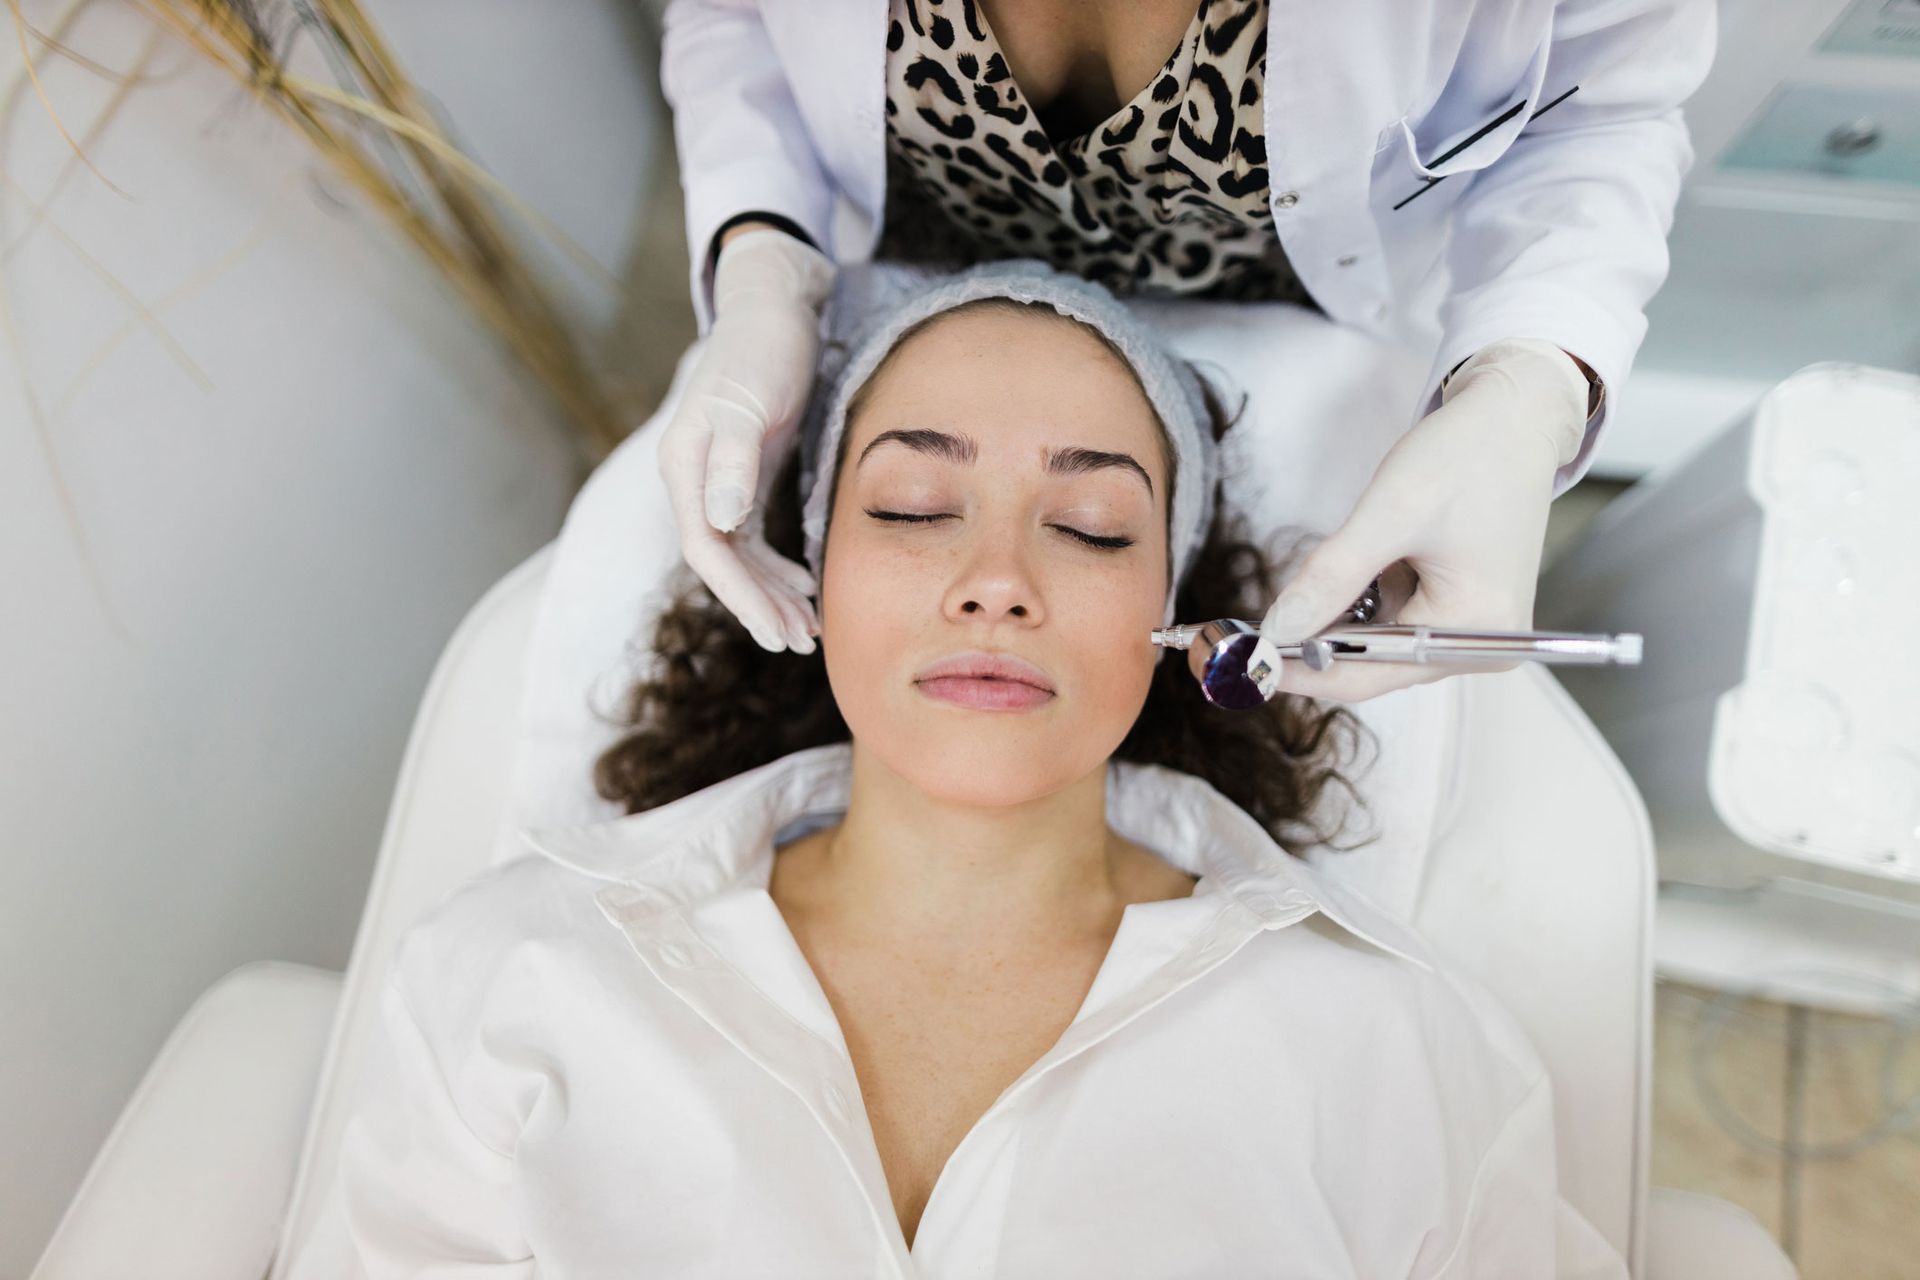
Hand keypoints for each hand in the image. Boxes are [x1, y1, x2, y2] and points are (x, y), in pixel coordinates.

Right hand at [657, 228, 835, 652]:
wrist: (775, 308)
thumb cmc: (763, 349)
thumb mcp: (749, 402)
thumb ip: (732, 460)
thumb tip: (721, 523)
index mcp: (684, 467)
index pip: (707, 551)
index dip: (741, 597)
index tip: (776, 630)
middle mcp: (693, 480)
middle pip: (723, 563)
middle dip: (760, 607)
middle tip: (801, 644)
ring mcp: (717, 480)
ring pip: (739, 556)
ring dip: (771, 594)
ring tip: (808, 629)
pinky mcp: (743, 474)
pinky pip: (753, 537)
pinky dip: (777, 566)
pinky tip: (806, 584)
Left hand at [1246, 337, 1591, 701]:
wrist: (1514, 417)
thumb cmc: (1465, 455)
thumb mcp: (1390, 514)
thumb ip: (1331, 577)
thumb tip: (1276, 629)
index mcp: (1476, 630)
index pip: (1369, 674)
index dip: (1302, 671)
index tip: (1245, 661)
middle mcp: (1482, 646)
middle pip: (1373, 664)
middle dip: (1317, 638)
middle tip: (1255, 622)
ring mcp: (1473, 631)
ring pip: (1378, 642)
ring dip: (1341, 612)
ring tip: (1348, 557)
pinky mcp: (1461, 612)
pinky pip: (1394, 621)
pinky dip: (1364, 597)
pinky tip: (1373, 557)